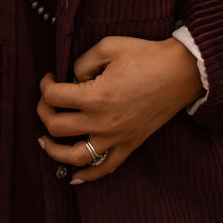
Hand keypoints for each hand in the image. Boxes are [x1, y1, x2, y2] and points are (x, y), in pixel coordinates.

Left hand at [37, 35, 201, 183]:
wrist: (179, 72)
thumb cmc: (145, 56)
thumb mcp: (108, 47)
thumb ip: (82, 62)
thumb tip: (72, 79)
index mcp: (95, 96)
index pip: (54, 97)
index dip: (45, 85)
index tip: (50, 78)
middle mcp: (102, 122)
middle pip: (56, 127)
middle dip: (44, 111)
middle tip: (47, 100)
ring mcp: (116, 137)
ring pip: (74, 157)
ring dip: (54, 151)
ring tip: (44, 141)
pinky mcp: (129, 145)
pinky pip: (104, 168)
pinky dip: (87, 176)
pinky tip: (74, 176)